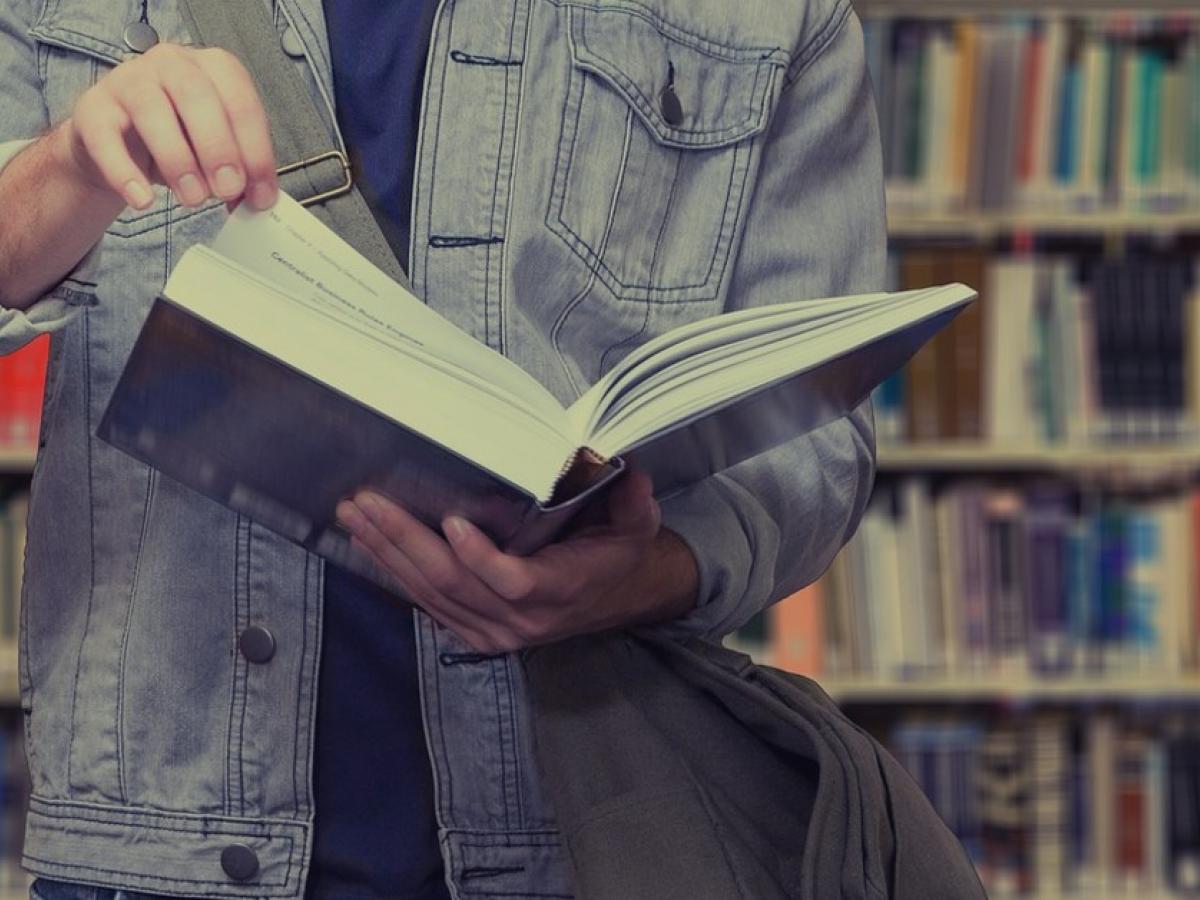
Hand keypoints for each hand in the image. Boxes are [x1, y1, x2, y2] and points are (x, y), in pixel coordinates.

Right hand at [52, 42, 277, 213]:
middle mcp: (171, 64)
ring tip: (193, 198)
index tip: (260, 195)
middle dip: (218, 148)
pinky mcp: (92, 108)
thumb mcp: (215, 153)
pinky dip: (125, 172)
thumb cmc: (177, 140)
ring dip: (177, 160)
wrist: (117, 145)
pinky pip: (105, 137)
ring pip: (151, 109)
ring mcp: (128, 80)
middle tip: (228, 190)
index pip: (240, 101)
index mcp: (212, 69)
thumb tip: (258, 201)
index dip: (255, 151)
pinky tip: (143, 199)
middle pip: (196, 95)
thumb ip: (239, 171)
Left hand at [335, 470, 699, 652]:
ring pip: (431, 595)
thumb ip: (634, 501)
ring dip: (388, 553)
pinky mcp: (475, 632)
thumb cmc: (618, 553)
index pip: (514, 581)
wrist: (615, 597)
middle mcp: (522, 619)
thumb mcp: (637, 525)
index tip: (452, 522)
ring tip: (355, 516)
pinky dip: (396, 572)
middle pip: (454, 584)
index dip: (480, 557)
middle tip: (368, 504)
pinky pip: (428, 604)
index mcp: (561, 590)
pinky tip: (369, 544)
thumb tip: (630, 470)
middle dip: (404, 541)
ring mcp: (494, 631)